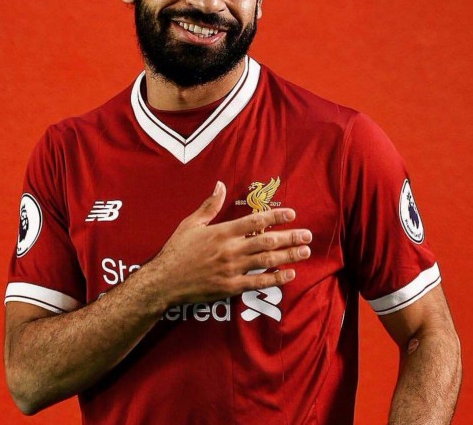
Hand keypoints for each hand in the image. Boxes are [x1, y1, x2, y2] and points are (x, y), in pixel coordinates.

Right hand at [153, 181, 311, 305]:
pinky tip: (290, 274)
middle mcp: (231, 250)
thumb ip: (209, 205)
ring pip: (266, 261)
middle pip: (267, 241)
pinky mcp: (230, 287)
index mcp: (222, 232)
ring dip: (289, 256)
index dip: (276, 216)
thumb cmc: (177, 250)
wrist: (164, 281)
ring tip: (305, 251)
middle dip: (290, 237)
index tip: (291, 214)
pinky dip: (275, 278)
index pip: (255, 221)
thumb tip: (220, 185)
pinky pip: (258, 282)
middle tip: (308, 235)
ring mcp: (232, 269)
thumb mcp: (191, 224)